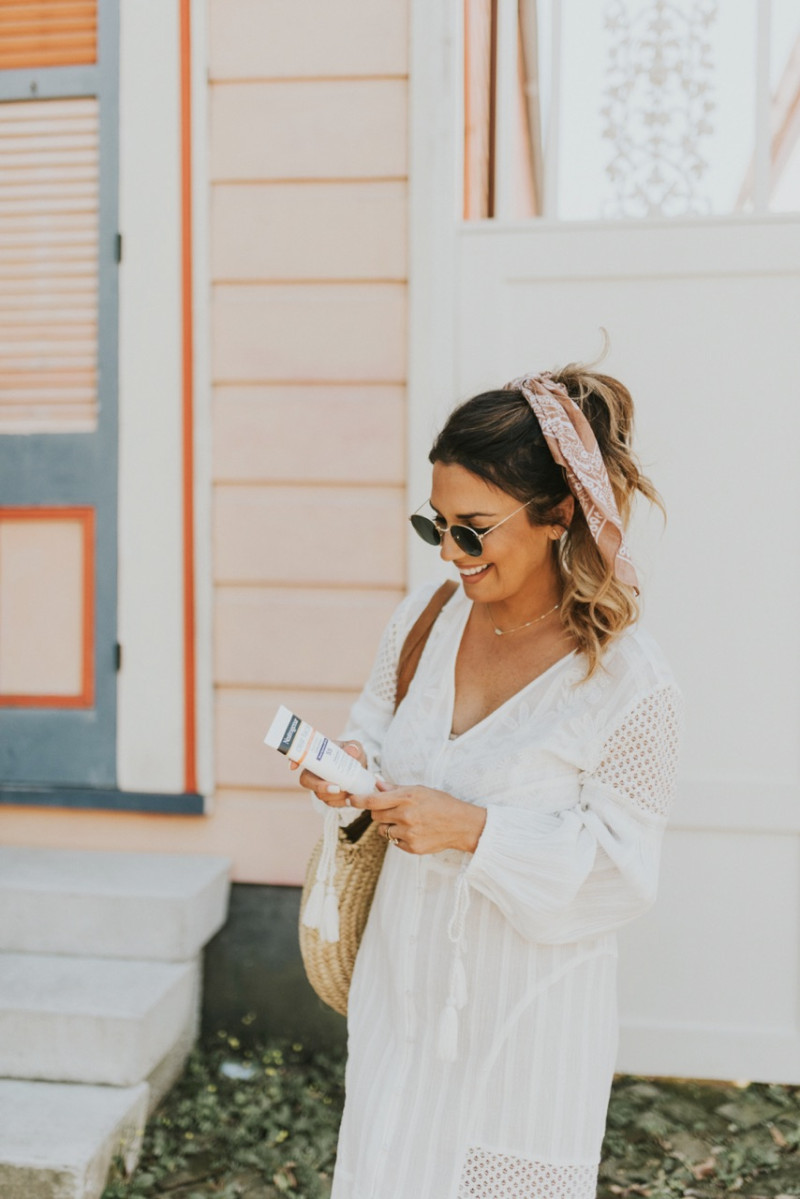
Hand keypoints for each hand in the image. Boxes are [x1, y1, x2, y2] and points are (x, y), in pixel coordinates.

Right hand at [291, 740, 366, 807]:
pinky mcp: (327, 797)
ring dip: (333, 795)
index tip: (293, 766)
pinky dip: (340, 802)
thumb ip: (353, 747)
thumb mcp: (354, 747)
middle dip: (319, 786)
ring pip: (319, 794)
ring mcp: (319, 785)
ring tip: (349, 790)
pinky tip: (349, 797)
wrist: (361, 769)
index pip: (299, 757)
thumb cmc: (352, 754)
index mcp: (317, 756)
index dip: (293, 761)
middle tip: (337, 787)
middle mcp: (314, 772)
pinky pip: (329, 803)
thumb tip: (351, 751)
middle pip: (306, 781)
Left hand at [350, 783, 485, 854]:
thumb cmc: (441, 803)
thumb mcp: (420, 790)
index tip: (350, 799)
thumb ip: (396, 788)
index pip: (374, 800)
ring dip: (388, 825)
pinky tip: (414, 831)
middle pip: (375, 815)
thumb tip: (377, 784)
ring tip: (405, 821)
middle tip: (392, 810)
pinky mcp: (412, 847)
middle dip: (379, 812)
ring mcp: (408, 833)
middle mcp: (406, 815)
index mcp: (407, 797)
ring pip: (383, 830)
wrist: (461, 825)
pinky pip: (394, 841)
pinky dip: (399, 836)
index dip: (359, 800)